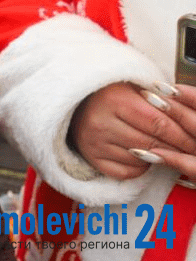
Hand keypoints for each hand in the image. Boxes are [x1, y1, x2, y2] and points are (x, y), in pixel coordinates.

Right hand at [69, 82, 195, 179]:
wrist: (76, 104)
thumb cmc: (113, 94)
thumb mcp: (134, 88)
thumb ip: (161, 102)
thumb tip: (191, 121)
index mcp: (114, 100)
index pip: (158, 123)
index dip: (182, 134)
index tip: (194, 140)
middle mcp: (100, 122)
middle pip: (151, 143)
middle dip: (175, 148)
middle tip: (189, 149)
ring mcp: (94, 143)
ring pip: (140, 159)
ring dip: (157, 156)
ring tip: (163, 148)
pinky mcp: (91, 158)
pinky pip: (126, 172)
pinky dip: (140, 167)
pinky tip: (141, 156)